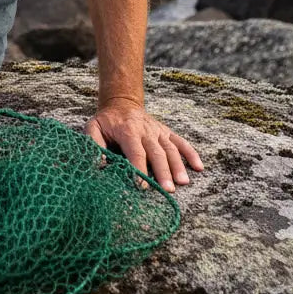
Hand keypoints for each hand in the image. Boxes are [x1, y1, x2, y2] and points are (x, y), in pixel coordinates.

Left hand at [84, 98, 203, 192]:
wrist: (121, 103)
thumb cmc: (106, 121)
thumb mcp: (93, 127)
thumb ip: (94, 144)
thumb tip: (99, 163)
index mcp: (127, 130)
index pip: (135, 152)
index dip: (139, 169)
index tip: (141, 186)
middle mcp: (146, 130)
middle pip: (156, 152)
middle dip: (162, 172)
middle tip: (168, 190)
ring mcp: (158, 131)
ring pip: (170, 148)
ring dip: (178, 165)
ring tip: (183, 182)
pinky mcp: (166, 132)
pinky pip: (181, 142)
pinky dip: (191, 153)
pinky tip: (199, 167)